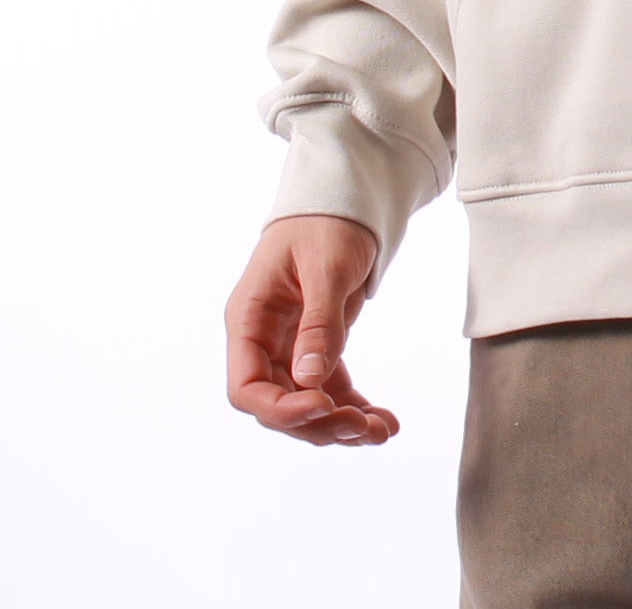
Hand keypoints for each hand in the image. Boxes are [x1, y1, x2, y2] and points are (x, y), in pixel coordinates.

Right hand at [225, 214, 400, 445]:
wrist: (344, 200)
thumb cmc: (326, 223)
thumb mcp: (325, 267)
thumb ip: (319, 322)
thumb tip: (309, 381)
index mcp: (249, 319)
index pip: (246, 387)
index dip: (279, 409)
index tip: (322, 407)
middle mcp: (263, 340)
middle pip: (279, 404)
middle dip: (319, 423)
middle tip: (364, 427)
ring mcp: (289, 347)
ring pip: (307, 403)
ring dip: (341, 423)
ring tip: (383, 431)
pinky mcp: (317, 348)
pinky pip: (331, 389)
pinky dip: (355, 407)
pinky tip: (385, 422)